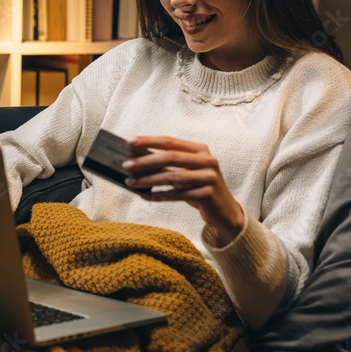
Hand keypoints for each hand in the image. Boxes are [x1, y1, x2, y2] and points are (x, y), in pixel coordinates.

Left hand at [123, 135, 244, 247]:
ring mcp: (209, 177)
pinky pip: (176, 195)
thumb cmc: (199, 187)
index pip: (171, 141)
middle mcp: (207, 160)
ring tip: (130, 182)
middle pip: (170, 157)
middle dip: (145, 161)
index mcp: (200, 150)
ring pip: (172, 177)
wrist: (224, 210)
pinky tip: (144, 196)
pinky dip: (158, 196)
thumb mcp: (188, 171)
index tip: (130, 142)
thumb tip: (137, 160)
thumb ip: (170, 164)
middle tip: (126, 165)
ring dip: (148, 180)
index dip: (150, 140)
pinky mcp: (207, 195)